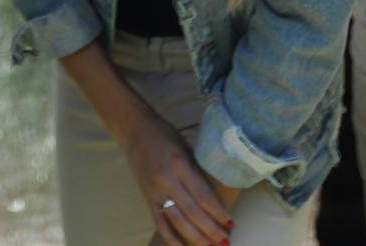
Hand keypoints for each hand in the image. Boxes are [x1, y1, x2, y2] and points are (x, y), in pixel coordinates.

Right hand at [115, 107, 232, 245]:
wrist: (134, 130)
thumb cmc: (165, 135)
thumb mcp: (186, 149)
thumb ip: (198, 172)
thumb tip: (216, 198)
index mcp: (180, 164)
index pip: (203, 195)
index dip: (218, 212)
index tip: (231, 222)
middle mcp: (166, 180)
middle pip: (192, 212)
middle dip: (211, 229)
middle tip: (226, 240)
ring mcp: (154, 191)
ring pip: (177, 221)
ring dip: (196, 237)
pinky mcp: (147, 198)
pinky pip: (159, 222)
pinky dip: (170, 238)